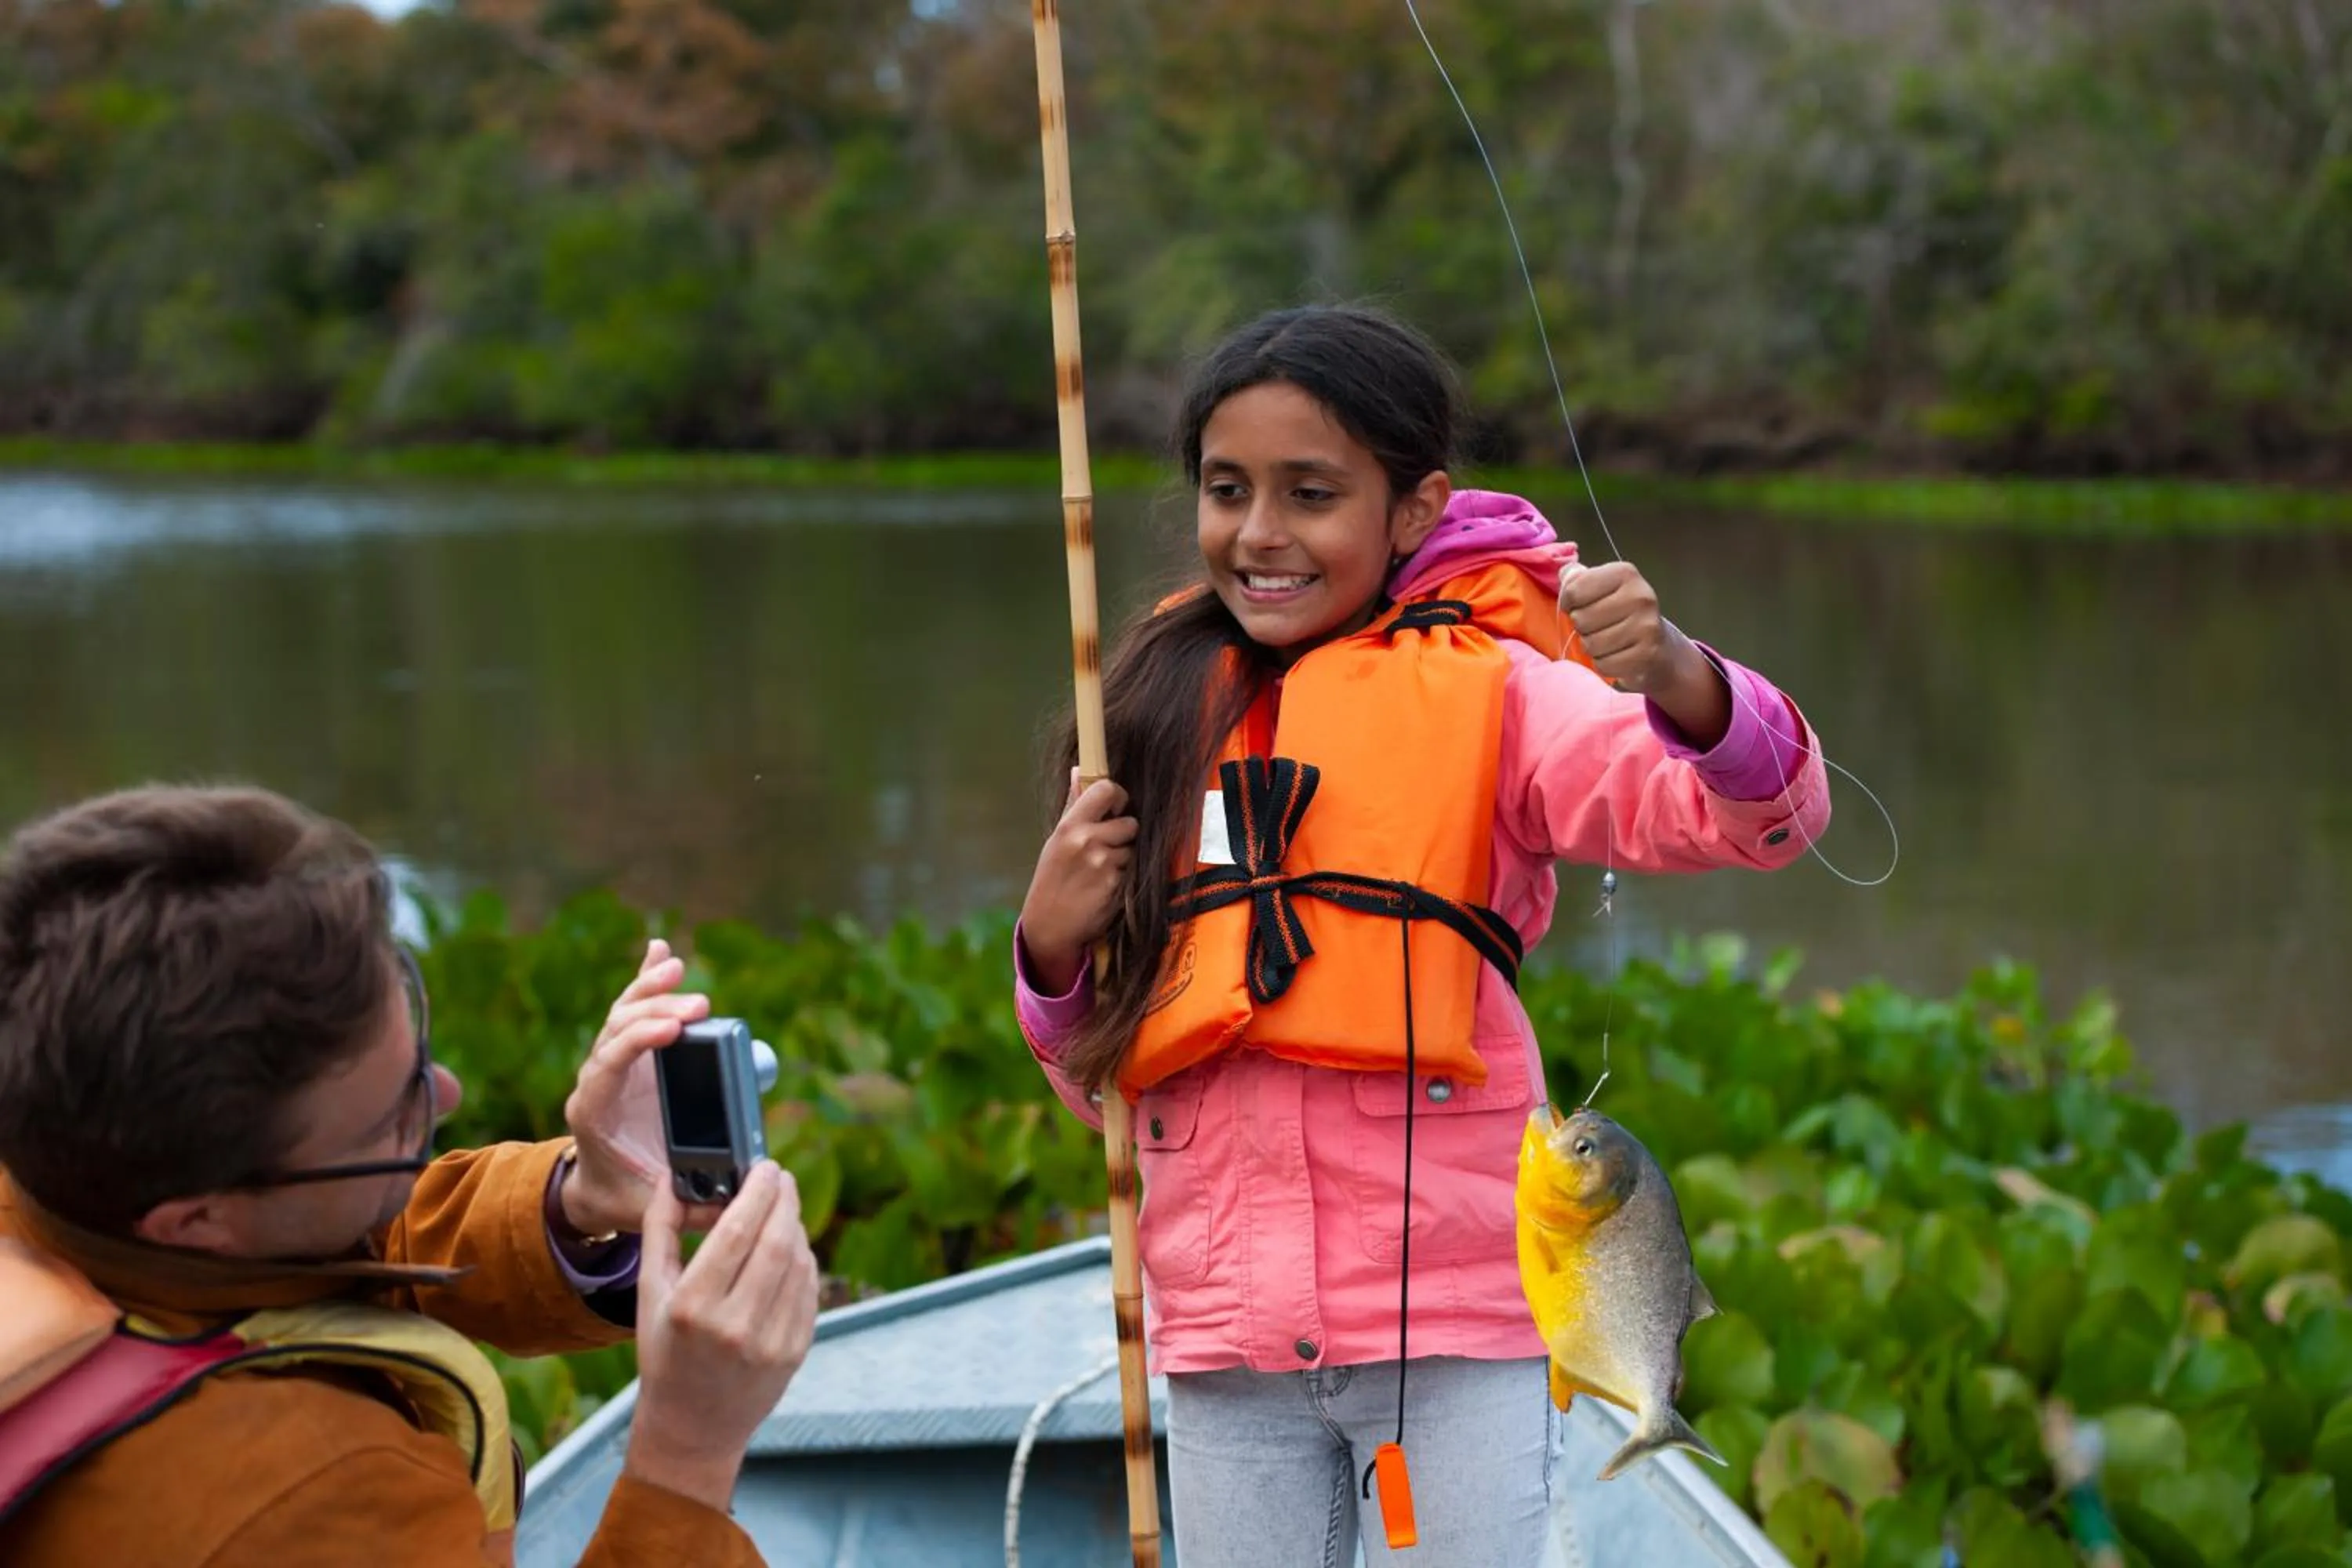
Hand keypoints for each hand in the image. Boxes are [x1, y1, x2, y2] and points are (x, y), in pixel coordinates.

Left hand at [559, 939, 713, 1239]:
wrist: (598, 1188)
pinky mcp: (627, 1054)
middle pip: (617, 1030)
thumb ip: (687, 1206)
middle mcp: (597, 1080)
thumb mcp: (650, 1209)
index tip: (673, 1030)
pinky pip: (633, 1010)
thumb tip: (732, 1201)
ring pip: (622, 1014)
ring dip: (649, 989)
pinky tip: (659, 951)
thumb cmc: (625, 1196)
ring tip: (675, 967)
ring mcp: (610, 1063)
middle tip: (699, 1006)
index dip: (637, 1042)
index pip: (607, 1064)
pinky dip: (645, 981)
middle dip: (654, 1011)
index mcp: (594, 1112)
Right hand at [622, 1163, 818, 1512]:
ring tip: (781, 1211)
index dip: (757, 1191)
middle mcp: (734, 1326)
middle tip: (780, 1177)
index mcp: (691, 1308)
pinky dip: (803, 1260)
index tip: (765, 1167)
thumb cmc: (665, 1354)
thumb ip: (659, 1231)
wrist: (692, 1427)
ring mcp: (770, 1342)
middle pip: (776, 1241)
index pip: (737, 1231)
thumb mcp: (648, 1295)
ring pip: (799, 1262)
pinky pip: (808, 1289)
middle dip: (783, 1199)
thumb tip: (670, 1178)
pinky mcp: (795, 1351)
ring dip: (794, 1226)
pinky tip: (788, 1248)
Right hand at [1016, 771, 1136, 995]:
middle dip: (1124, 833)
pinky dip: (1124, 876)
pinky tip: (1105, 885)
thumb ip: (1074, 805)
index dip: (1117, 796)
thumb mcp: (1056, 840)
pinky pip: (1133, 870)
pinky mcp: (1117, 886)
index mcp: (1070, 826)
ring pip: (1133, 848)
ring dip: (1124, 857)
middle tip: (1106, 847)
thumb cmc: (1053, 878)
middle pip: (1129, 822)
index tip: (1115, 806)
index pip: (1106, 789)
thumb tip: (1079, 769)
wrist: (1050, 924)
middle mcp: (1088, 841)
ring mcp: (1104, 864)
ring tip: (1101, 870)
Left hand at [1558, 560, 1729, 745]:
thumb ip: (1577, 578)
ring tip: (1606, 641)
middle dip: (1581, 628)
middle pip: (1580, 619)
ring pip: (1591, 644)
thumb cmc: (1621, 612)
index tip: (1576, 606)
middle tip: (1596, 627)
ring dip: (1592, 647)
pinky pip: (1604, 664)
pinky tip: (1616, 655)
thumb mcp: (1601, 587)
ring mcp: (1646, 626)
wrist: (1658, 645)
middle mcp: (1640, 596)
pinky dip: (1604, 664)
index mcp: (1625, 573)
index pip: (1574, 590)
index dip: (1568, 602)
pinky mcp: (1647, 654)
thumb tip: (1565, 574)